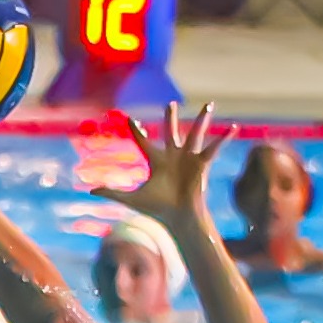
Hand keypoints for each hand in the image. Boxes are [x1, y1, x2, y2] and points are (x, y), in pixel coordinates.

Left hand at [95, 102, 234, 225]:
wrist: (178, 217)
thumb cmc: (157, 209)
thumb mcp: (132, 199)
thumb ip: (112, 192)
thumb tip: (90, 191)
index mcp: (157, 161)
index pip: (144, 141)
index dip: (136, 131)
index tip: (131, 120)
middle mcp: (174, 156)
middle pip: (171, 131)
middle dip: (171, 118)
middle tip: (170, 105)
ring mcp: (189, 158)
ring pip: (195, 133)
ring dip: (202, 119)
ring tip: (209, 104)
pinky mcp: (201, 163)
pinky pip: (214, 147)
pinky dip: (223, 138)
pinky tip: (233, 127)